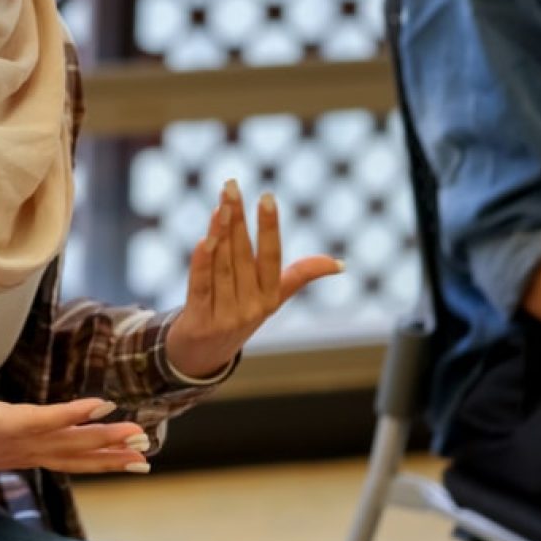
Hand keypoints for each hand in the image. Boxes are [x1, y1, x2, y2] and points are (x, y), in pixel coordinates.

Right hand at [0, 349, 151, 474]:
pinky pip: (67, 462)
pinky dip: (94, 462)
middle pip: (67, 445)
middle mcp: (16, 445)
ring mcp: (23, 454)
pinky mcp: (26, 456)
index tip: (103, 406)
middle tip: (141, 437)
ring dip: (108, 457)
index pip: (40, 420)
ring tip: (143, 457)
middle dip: (105, 441)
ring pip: (72, 459)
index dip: (72, 414)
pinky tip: (117, 459)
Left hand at [165, 179, 343, 378]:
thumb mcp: (273, 298)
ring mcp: (225, 315)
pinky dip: (202, 264)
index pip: (272, 256)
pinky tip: (203, 240)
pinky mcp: (199, 320)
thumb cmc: (239, 316)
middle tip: (231, 185)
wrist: (203, 356)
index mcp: (270, 296)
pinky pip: (201, 287)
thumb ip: (300, 276)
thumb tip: (340, 264)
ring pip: (222, 267)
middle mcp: (251, 306)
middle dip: (238, 219)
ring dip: (220, 234)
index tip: (267, 197)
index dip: (270, 227)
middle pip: (243, 255)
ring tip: (220, 205)